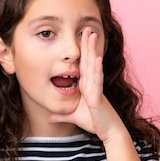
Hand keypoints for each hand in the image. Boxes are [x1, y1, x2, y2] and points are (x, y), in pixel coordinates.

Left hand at [48, 28, 122, 142]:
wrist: (109, 132)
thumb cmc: (95, 123)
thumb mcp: (73, 117)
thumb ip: (61, 116)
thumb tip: (49, 118)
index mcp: (86, 86)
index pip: (83, 65)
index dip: (82, 51)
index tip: (80, 37)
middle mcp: (92, 84)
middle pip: (89, 60)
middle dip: (88, 44)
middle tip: (87, 27)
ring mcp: (96, 89)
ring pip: (93, 67)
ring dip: (92, 50)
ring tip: (92, 35)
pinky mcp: (97, 98)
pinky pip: (97, 82)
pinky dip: (96, 70)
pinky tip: (96, 58)